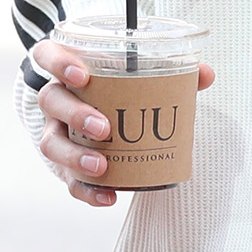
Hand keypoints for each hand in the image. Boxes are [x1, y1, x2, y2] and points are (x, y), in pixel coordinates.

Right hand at [33, 38, 215, 206]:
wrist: (91, 114)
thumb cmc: (116, 85)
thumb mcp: (136, 71)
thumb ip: (171, 69)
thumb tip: (204, 73)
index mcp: (69, 68)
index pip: (47, 55)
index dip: (59, 63)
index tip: (83, 75)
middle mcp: (55, 98)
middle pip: (51, 101)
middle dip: (76, 114)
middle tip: (104, 127)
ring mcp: (54, 131)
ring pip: (51, 143)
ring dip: (76, 155)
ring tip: (102, 166)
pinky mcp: (63, 163)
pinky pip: (67, 179)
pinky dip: (86, 190)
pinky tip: (109, 196)